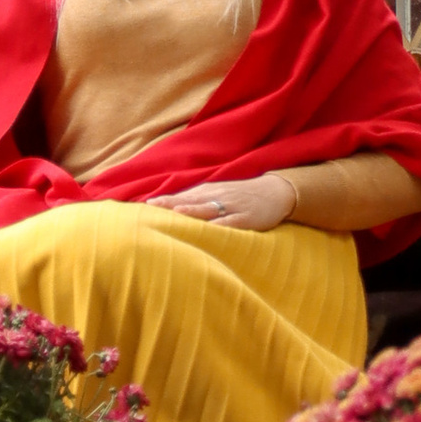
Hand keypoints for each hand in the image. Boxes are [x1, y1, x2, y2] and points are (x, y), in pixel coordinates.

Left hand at [162, 171, 297, 233]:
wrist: (276, 192)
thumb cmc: (241, 195)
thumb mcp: (218, 192)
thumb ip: (196, 200)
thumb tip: (169, 207)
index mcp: (208, 191)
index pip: (181, 196)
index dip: (164, 200)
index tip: (144, 205)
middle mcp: (216, 196)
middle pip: (190, 200)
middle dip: (171, 204)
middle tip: (151, 208)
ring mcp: (231, 207)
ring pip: (208, 208)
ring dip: (192, 210)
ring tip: (176, 213)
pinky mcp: (246, 217)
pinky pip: (231, 222)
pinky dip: (219, 225)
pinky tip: (210, 230)